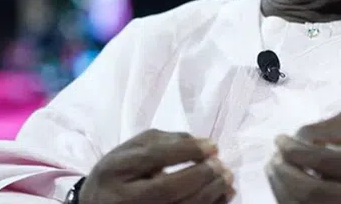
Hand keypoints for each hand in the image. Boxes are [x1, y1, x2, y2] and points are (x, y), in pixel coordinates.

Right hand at [79, 129, 234, 203]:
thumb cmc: (120, 172)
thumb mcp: (132, 150)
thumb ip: (164, 141)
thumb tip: (203, 143)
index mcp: (114, 170)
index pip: (153, 157)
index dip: (187, 151)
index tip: (213, 146)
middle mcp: (121, 198)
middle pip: (165, 189)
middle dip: (200, 176)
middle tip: (221, 166)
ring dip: (209, 194)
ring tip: (226, 179)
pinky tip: (224, 196)